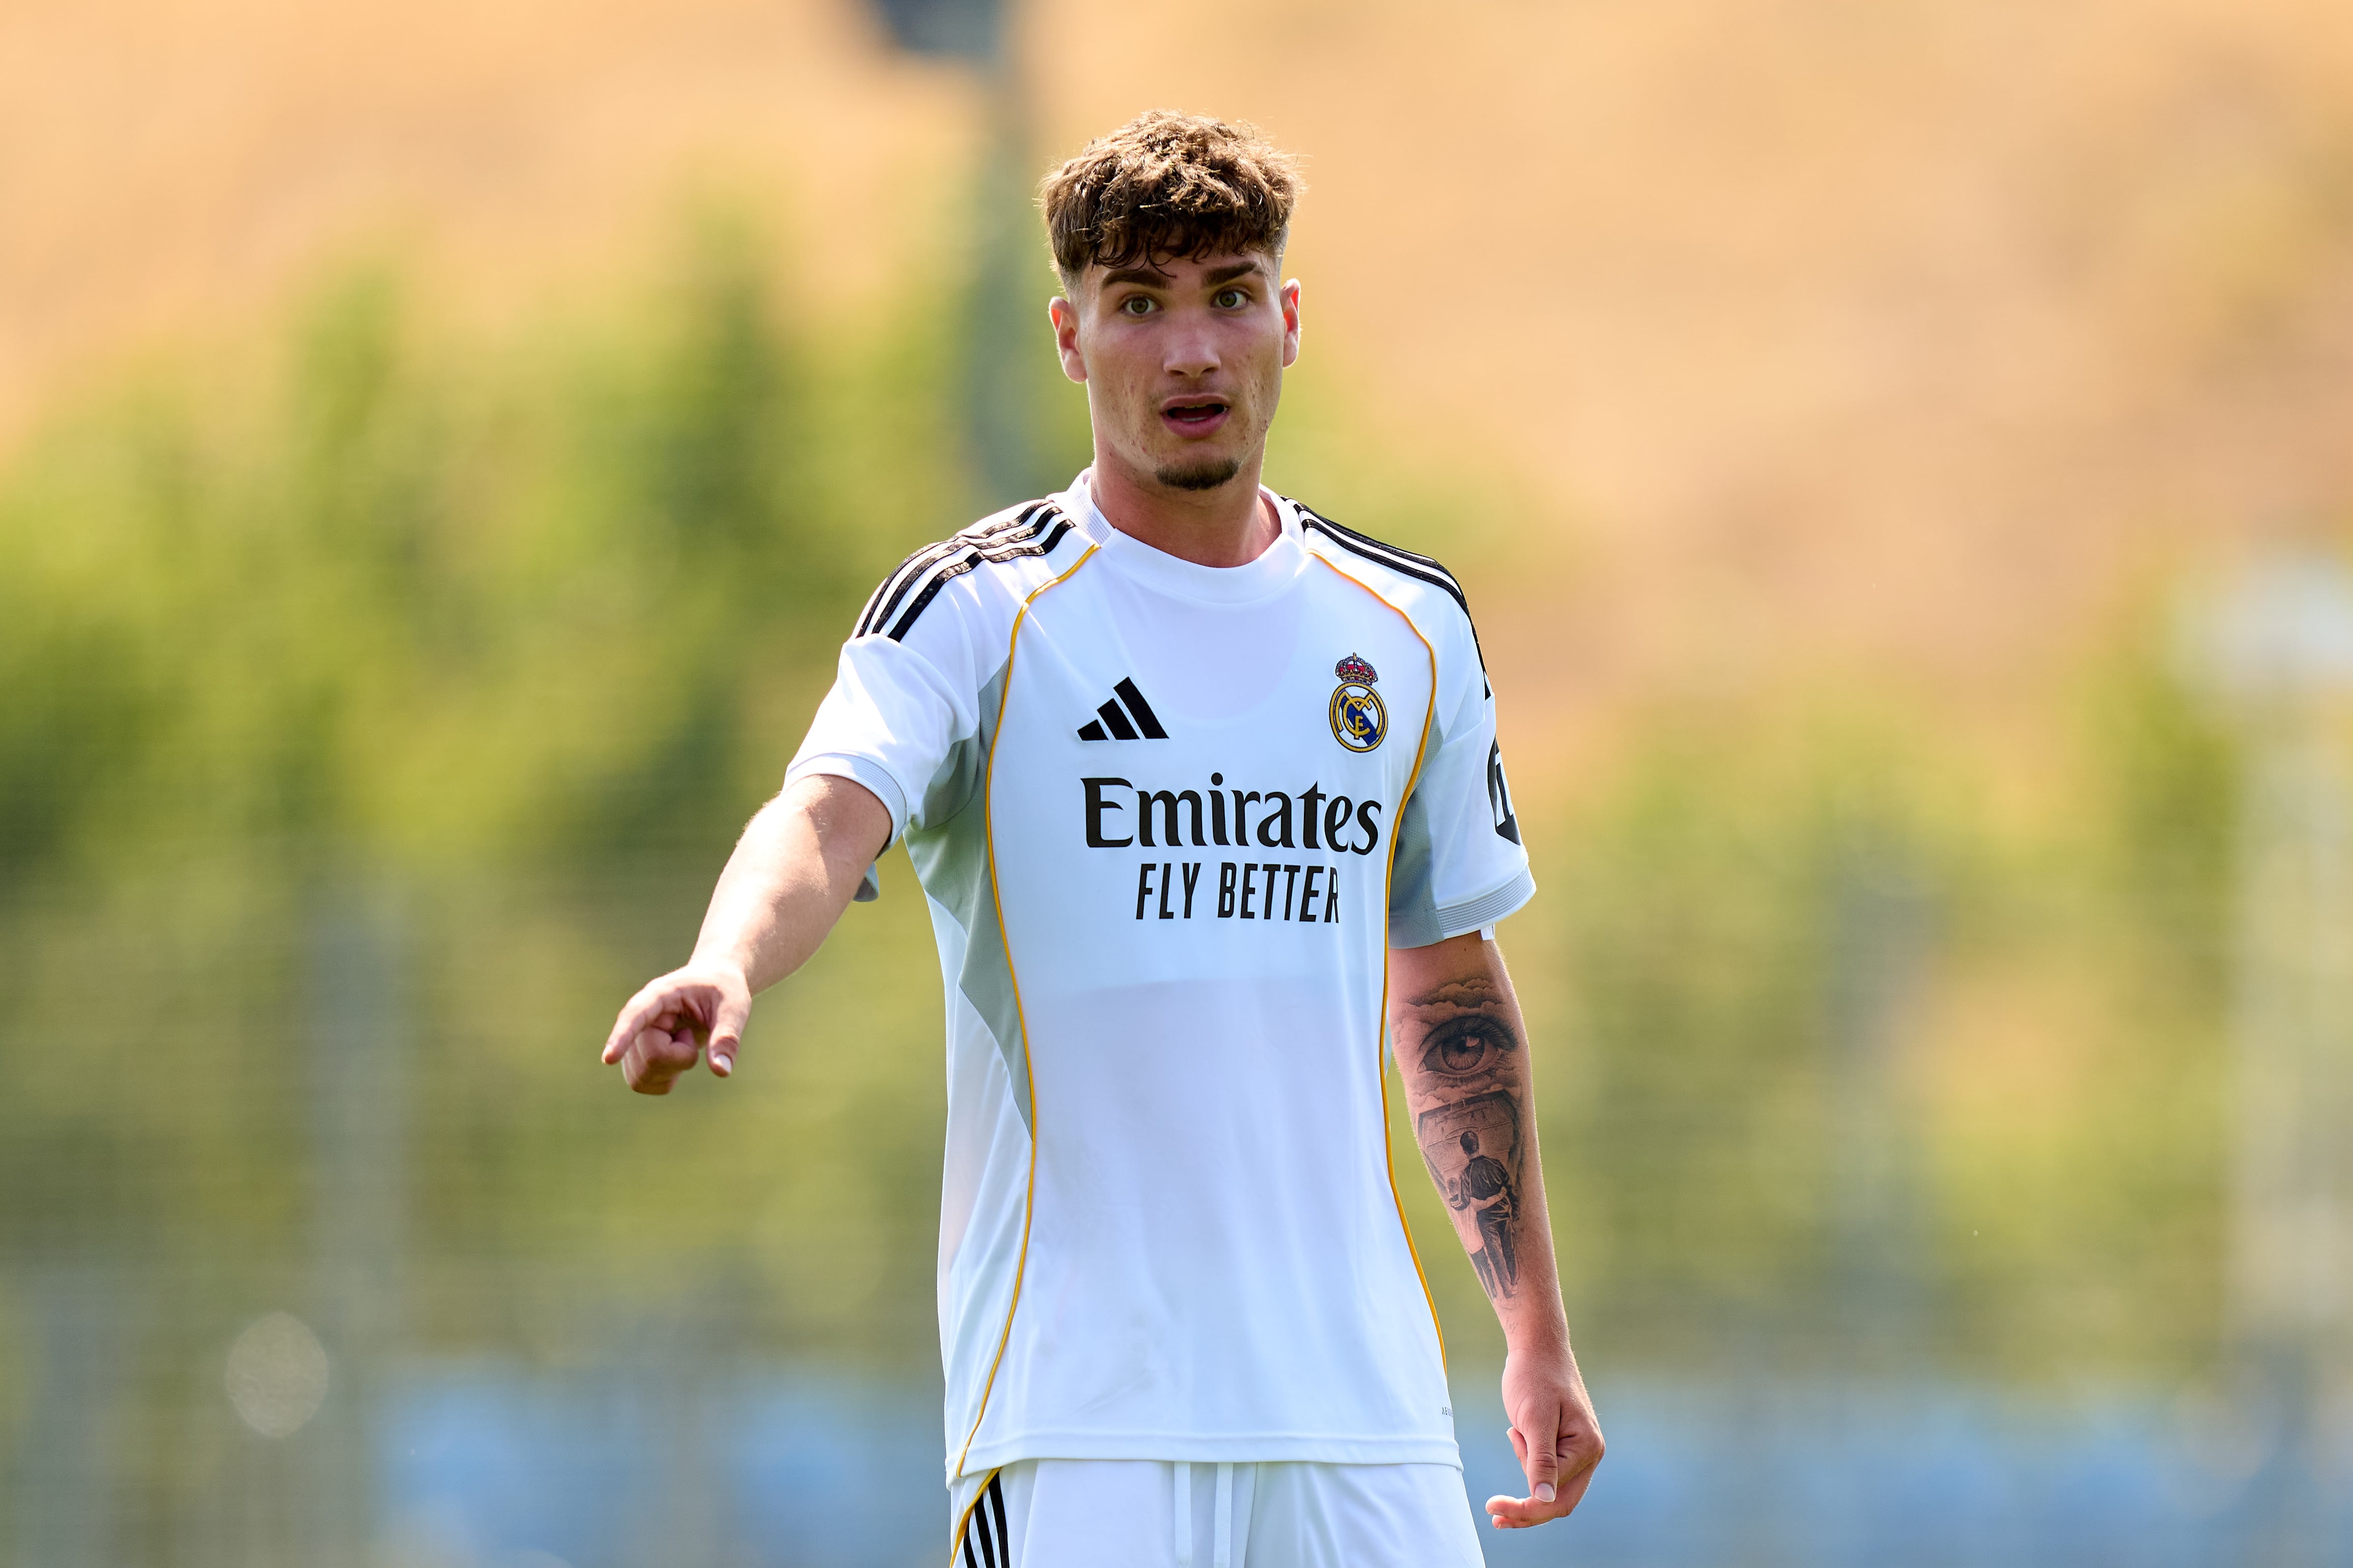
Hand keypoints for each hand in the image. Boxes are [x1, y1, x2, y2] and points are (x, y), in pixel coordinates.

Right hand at [599, 963, 752, 1093]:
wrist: (713, 985)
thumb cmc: (723, 990)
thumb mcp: (734, 1006)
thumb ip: (727, 1036)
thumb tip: (721, 1070)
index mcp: (661, 994)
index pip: (635, 1015)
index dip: (622, 1037)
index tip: (609, 1059)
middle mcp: (641, 1017)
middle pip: (650, 1057)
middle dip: (681, 1058)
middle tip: (693, 1034)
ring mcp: (635, 1038)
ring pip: (640, 1076)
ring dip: (670, 1071)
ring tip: (684, 1043)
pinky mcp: (636, 1055)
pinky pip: (641, 1084)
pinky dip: (664, 1081)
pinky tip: (676, 1061)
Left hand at [1484, 1344, 1603, 1528]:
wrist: (1536, 1346)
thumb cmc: (1534, 1375)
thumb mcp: (1534, 1417)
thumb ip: (1541, 1459)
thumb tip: (1544, 1499)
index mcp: (1587, 1447)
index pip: (1556, 1496)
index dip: (1524, 1507)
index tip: (1492, 1508)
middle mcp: (1590, 1453)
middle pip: (1560, 1501)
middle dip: (1527, 1509)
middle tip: (1493, 1513)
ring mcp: (1580, 1449)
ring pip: (1554, 1488)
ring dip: (1527, 1479)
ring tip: (1514, 1432)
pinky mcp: (1565, 1444)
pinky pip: (1549, 1470)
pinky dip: (1529, 1466)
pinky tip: (1516, 1438)